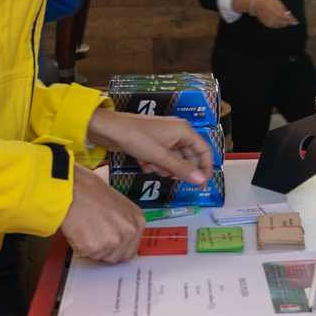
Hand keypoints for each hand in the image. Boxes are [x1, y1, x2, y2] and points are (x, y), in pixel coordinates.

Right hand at [60, 166, 143, 262]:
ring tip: (86, 226)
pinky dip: (79, 244)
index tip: (107, 243)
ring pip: (100, 257)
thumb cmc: (92, 192)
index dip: (117, 250)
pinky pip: (85, 253)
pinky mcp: (92, 246)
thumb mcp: (120, 206)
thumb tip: (120, 243)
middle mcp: (128, 232)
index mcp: (138, 222)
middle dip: (104, 250)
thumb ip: (124, 225)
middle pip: (115, 258)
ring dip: (91, 247)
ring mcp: (111, 240)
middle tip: (94, 232)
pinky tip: (79, 228)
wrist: (73, 187)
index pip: (130, 252)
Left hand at [88, 107, 213, 184]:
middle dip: (175, 169)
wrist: (110, 129)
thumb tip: (200, 180)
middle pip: (187, 158)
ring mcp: (166, 137)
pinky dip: (153, 163)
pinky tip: (142, 161)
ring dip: (162, 167)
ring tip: (149, 163)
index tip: (200, 186)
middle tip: (165, 175)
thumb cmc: (137, 138)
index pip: (204, 152)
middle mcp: (178, 132)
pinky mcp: (154, 143)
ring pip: (173, 161)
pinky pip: (161, 158)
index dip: (205, 169)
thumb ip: (182, 169)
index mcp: (185, 131)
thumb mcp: (161, 157)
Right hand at [247, 0, 298, 28]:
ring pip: (277, 25)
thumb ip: (282, 8)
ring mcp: (265, 19)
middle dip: (288, 22)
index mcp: (271, 8)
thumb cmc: (268, 1)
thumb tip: (289, 15)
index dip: (289, 19)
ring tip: (289, 23)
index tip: (295, 21)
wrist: (256, 4)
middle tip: (294, 23)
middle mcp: (267, 14)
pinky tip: (283, 24)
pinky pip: (273, 26)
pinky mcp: (264, 22)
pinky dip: (279, 26)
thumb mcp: (276, 1)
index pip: (281, 15)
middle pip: (280, 21)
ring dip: (284, 24)